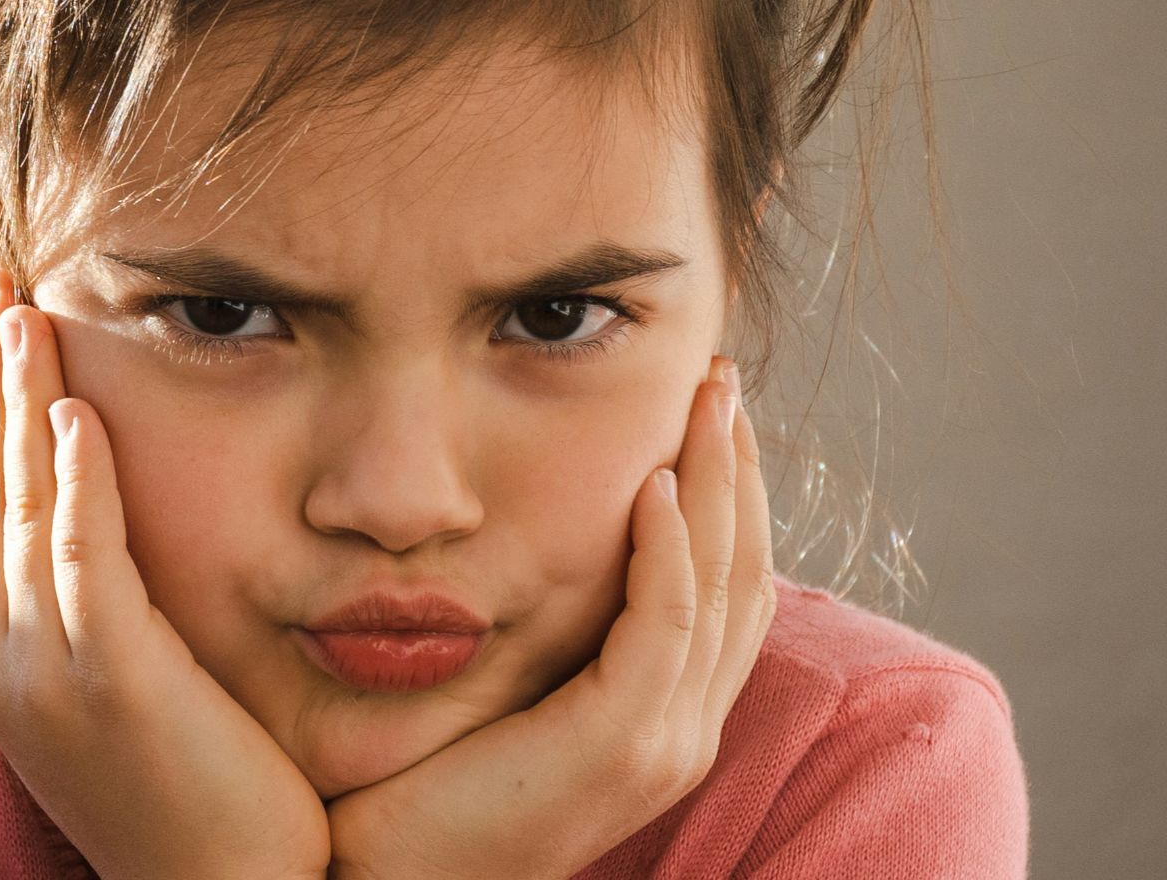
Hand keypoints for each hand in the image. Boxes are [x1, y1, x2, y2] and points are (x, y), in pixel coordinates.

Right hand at [0, 269, 330, 879]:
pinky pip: (83, 563)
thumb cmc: (190, 786)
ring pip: (20, 510)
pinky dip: (76, 484)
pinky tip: (76, 411)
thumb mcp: (122, 681)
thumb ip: (98, 599)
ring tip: (19, 312)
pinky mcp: (108, 684)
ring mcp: (44, 674)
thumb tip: (97, 521)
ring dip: (18, 404)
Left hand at [325, 356, 776, 879]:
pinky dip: (669, 547)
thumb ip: (541, 633)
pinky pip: (666, 624)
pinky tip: (653, 481)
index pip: (727, 589)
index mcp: (663, 719)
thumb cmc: (422, 790)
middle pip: (744, 574)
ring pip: (720, 585)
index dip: (729, 497)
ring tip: (705, 398)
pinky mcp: (619, 743)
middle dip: (738, 468)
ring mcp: (662, 742)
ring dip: (717, 482)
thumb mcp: (503, 695)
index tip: (708, 413)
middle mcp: (683, 731)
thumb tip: (531, 540)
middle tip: (723, 377)